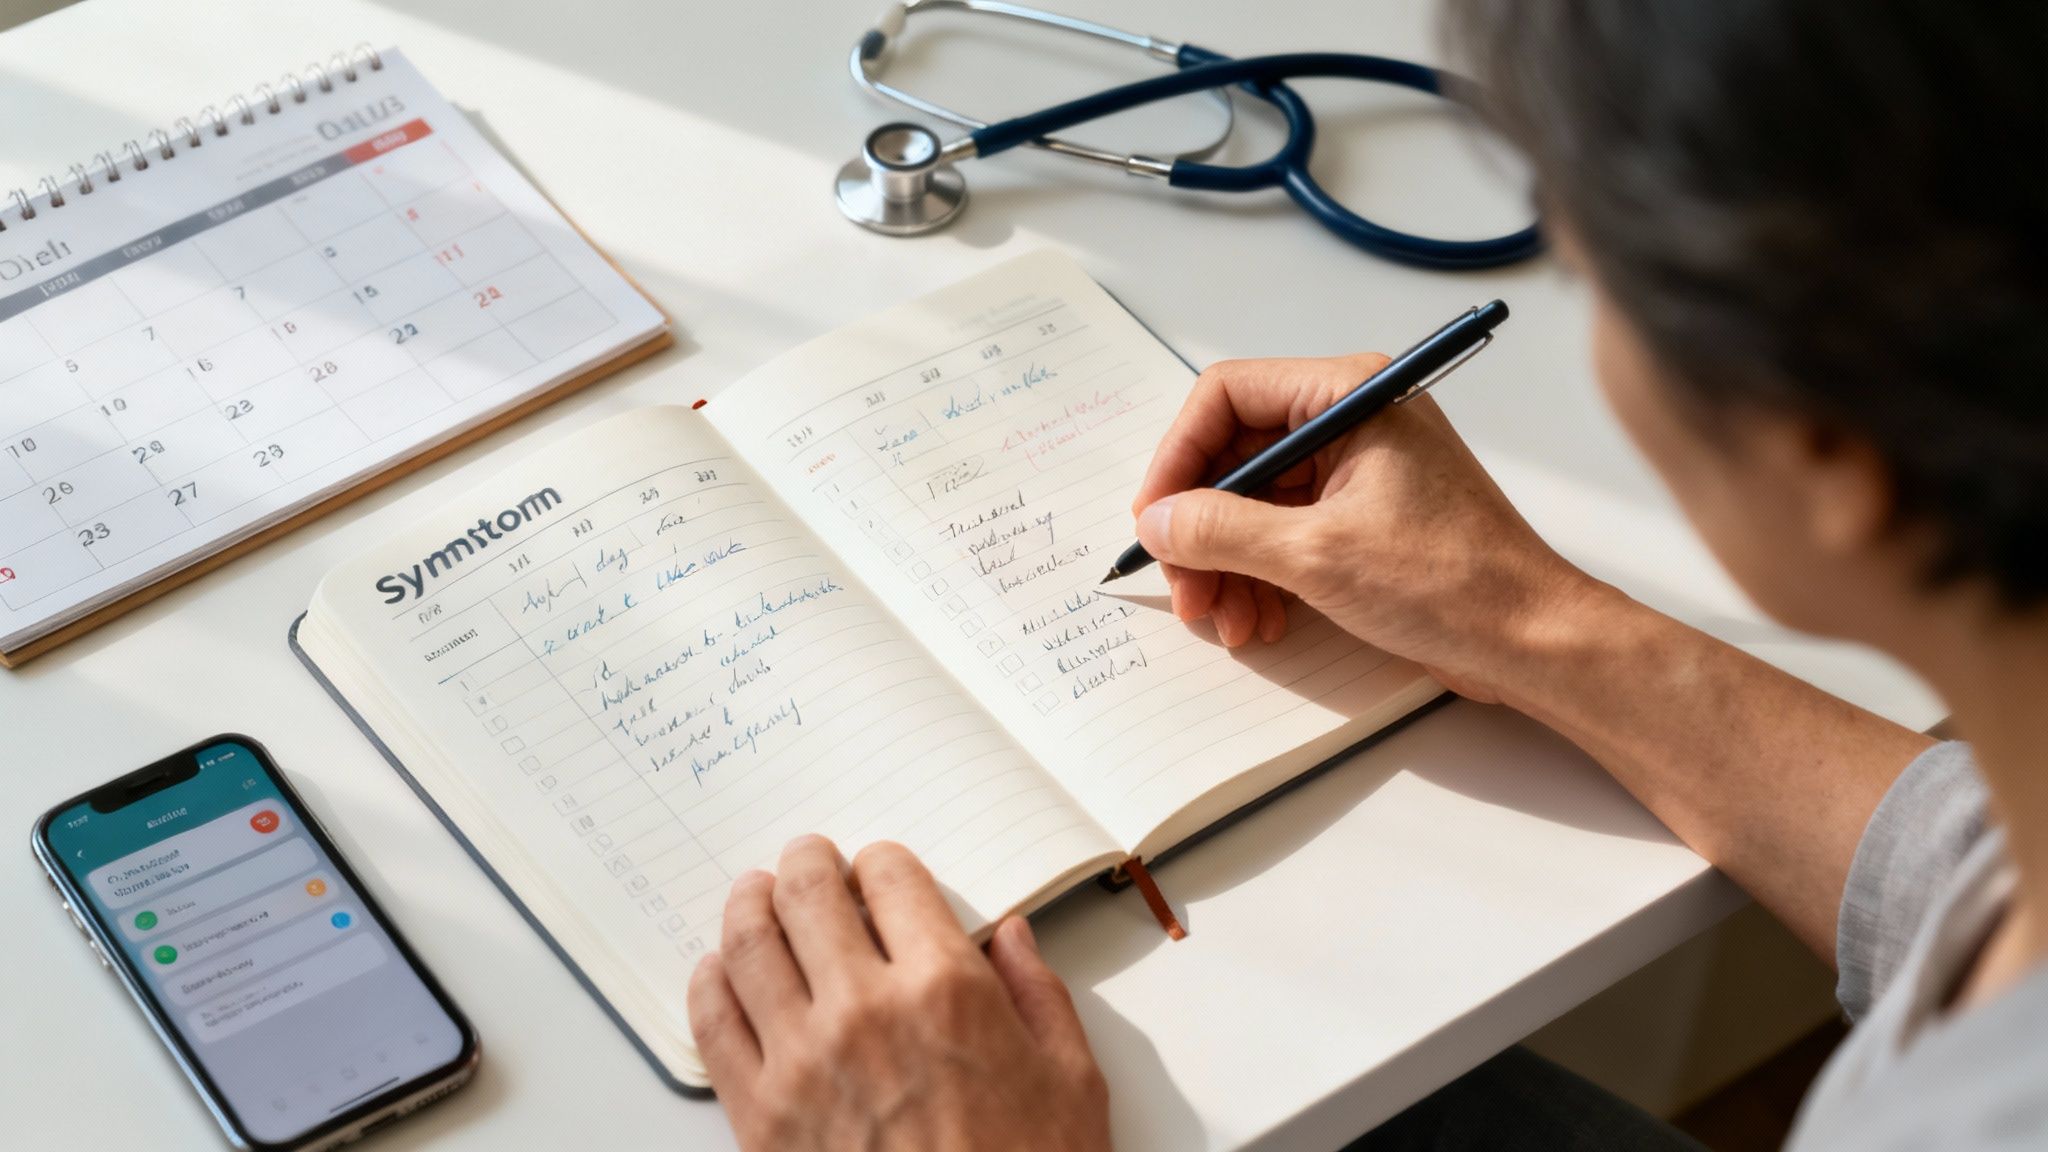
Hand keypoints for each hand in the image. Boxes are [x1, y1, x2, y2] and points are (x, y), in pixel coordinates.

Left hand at [687, 836, 1111, 1151]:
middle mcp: (866, 1011)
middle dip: (807, 863)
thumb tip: (1011, 940)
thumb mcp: (1072, 1083)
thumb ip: (1040, 996)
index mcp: (946, 989)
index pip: (891, 878)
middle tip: (808, 861)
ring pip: (750, 945)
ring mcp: (803, 1062)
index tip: (879, 871)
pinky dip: (710, 982)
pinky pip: (714, 1024)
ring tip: (756, 895)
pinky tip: (720, 970)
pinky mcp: (760, 1115)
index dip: (882, 863)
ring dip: (750, 905)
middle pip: (808, 894)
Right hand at [1131, 354, 1597, 702]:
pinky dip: (1261, 577)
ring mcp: (1359, 471)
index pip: (1226, 397)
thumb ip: (1223, 531)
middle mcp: (1353, 420)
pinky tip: (1260, 621)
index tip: (1152, 519)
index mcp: (1350, 395)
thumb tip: (1157, 519)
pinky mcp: (1364, 520)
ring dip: (1226, 564)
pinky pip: (1285, 534)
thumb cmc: (1452, 582)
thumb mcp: (1316, 555)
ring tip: (1226, 621)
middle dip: (1201, 529)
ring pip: (1254, 503)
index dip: (1177, 458)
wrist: (1532, 641)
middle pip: (1235, 456)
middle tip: (1185, 589)